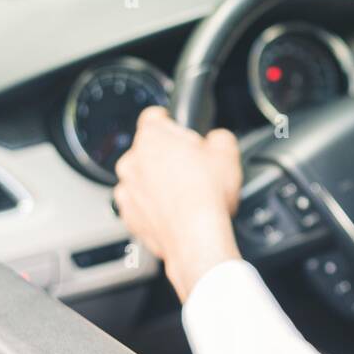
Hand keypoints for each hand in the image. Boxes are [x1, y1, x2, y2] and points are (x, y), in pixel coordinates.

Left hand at [113, 106, 242, 301]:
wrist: (196, 237)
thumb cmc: (206, 195)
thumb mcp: (227, 150)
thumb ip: (218, 136)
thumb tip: (216, 140)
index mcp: (151, 137)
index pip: (153, 116)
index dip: (171, 122)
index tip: (179, 129)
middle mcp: (131, 161)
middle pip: (148, 149)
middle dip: (167, 156)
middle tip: (192, 168)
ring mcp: (126, 190)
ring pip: (142, 179)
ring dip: (158, 183)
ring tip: (185, 194)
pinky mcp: (128, 217)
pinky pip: (140, 205)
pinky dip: (154, 207)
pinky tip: (176, 212)